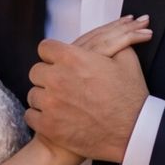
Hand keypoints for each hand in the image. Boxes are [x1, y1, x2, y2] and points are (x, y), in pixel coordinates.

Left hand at [27, 17, 149, 163]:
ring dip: (44, 97)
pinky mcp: (49, 126)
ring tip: (61, 103)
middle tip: (62, 85)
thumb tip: (116, 30)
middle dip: (48, 76)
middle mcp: (57, 78)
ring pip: (33, 94)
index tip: (60, 63)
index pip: (45, 48)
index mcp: (73, 58)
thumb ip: (113, 42)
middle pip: (36, 71)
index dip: (53, 55)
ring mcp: (51, 103)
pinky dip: (40, 117)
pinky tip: (54, 117)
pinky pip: (30, 116)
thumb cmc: (131, 97)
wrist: (134, 133)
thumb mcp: (127, 61)